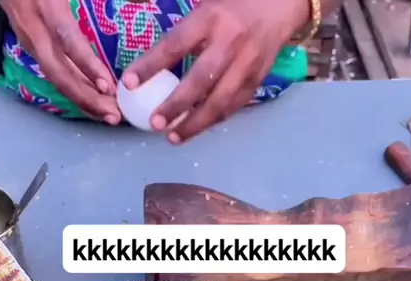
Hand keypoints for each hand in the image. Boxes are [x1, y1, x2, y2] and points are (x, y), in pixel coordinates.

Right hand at [0, 0, 120, 122]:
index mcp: (47, 8)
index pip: (68, 41)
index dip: (88, 66)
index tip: (108, 87)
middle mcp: (35, 30)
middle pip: (59, 73)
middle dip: (87, 98)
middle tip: (113, 115)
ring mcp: (31, 41)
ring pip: (56, 78)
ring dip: (82, 100)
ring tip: (108, 115)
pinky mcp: (32, 46)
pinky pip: (54, 74)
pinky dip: (74, 90)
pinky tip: (92, 101)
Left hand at [121, 0, 309, 141]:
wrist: (281, 4)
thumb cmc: (234, 4)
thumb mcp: (206, 6)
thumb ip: (184, 33)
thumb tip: (150, 61)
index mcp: (211, 18)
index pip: (174, 45)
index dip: (150, 65)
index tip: (129, 83)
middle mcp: (230, 42)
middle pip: (200, 81)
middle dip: (176, 105)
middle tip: (154, 123)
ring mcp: (247, 64)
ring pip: (219, 101)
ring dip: (195, 123)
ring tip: (173, 137)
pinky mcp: (257, 80)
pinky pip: (233, 106)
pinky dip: (213, 120)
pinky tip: (195, 129)